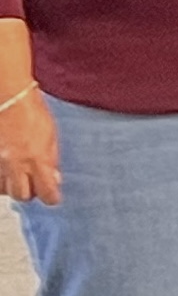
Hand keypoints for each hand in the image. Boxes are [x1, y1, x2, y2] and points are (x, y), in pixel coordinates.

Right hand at [0, 86, 56, 206]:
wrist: (7, 98)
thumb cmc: (31, 112)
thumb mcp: (51, 136)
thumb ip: (51, 159)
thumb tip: (54, 178)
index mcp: (37, 160)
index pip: (47, 193)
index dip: (51, 196)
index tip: (53, 195)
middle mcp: (15, 165)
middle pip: (21, 196)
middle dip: (29, 192)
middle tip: (33, 183)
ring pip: (3, 189)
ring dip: (11, 186)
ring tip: (17, 175)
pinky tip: (4, 169)